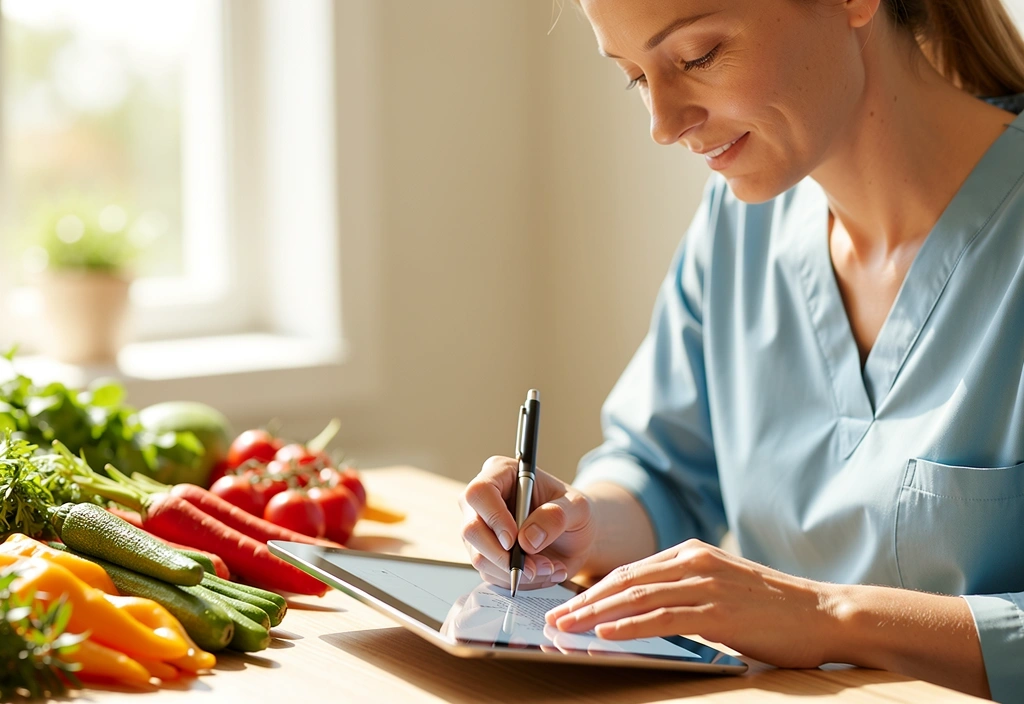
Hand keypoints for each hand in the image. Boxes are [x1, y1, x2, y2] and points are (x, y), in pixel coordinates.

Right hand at [459, 455, 596, 590]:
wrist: (575, 537)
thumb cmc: (573, 513)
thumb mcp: (578, 509)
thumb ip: (556, 517)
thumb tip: (528, 539)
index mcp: (502, 474)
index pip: (480, 492)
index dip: (494, 518)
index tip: (514, 541)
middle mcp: (484, 500)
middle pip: (471, 529)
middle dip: (503, 555)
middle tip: (533, 566)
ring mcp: (481, 528)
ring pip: (479, 557)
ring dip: (516, 571)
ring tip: (548, 567)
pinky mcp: (484, 553)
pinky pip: (491, 573)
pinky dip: (518, 579)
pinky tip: (541, 571)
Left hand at [544, 539, 836, 667]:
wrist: (824, 613)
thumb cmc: (773, 608)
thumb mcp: (721, 588)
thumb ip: (684, 592)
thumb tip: (643, 612)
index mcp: (692, 553)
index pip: (629, 570)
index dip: (594, 589)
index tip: (568, 605)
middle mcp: (693, 562)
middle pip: (624, 580)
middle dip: (584, 601)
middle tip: (554, 618)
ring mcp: (705, 584)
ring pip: (636, 596)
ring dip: (595, 614)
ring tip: (567, 628)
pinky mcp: (718, 611)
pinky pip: (662, 616)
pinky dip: (629, 625)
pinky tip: (605, 634)